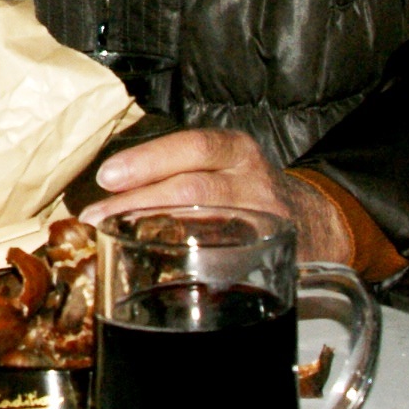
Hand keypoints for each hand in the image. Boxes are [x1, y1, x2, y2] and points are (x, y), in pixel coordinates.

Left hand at [78, 127, 351, 265]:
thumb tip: (108, 189)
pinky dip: (186, 259)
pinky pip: (224, 256)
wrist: (310, 219)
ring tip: (115, 235)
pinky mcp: (266, 252)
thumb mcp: (220, 166)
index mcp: (236, 150)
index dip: (147, 161)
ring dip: (153, 230)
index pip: (191, 146)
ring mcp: (263, 218)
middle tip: (98, 215)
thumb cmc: (241, 189)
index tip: (107, 177)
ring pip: (205, 222)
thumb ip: (176, 171)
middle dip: (139, 202)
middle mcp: (252, 179)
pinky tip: (157, 262)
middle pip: (193, 187)